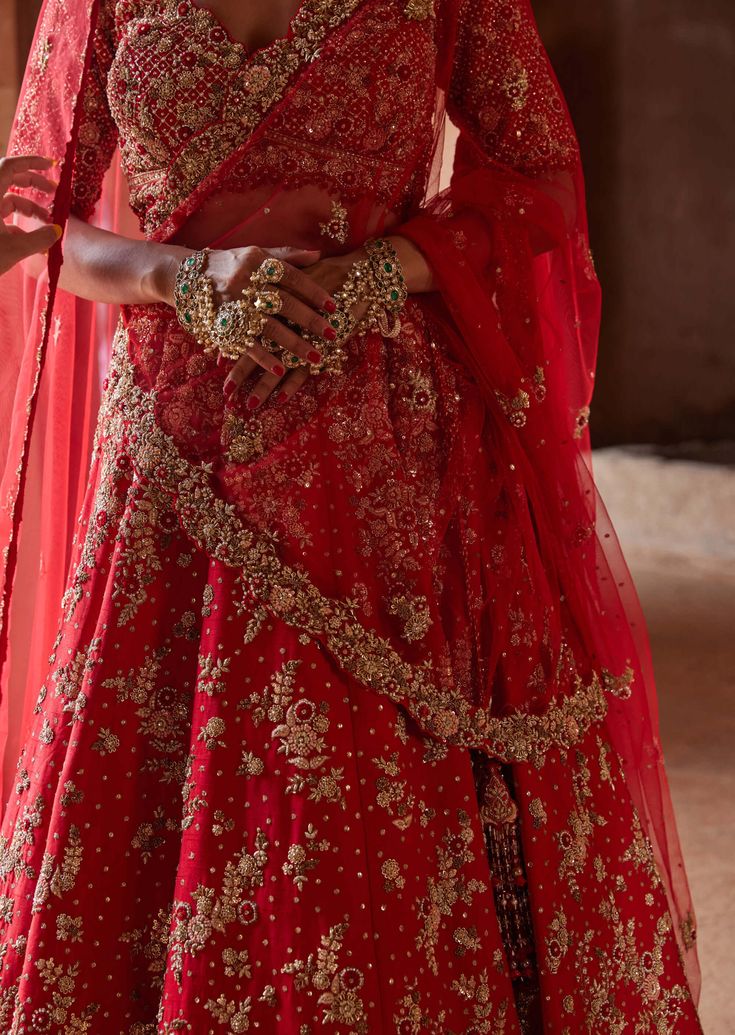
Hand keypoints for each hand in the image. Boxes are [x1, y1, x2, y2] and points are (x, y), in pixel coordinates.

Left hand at [0, 155, 60, 274]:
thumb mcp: (14, 249)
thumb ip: (39, 238)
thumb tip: (57, 231)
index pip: (9, 166)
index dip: (30, 162)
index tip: (50, 165)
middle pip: (10, 180)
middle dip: (33, 183)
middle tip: (53, 192)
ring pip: (8, 200)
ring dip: (29, 208)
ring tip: (47, 222)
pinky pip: (2, 216)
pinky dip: (18, 223)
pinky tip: (32, 239)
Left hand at [241, 237, 431, 409]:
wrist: (357, 274)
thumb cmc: (325, 274)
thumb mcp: (296, 276)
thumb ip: (274, 290)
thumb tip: (248, 303)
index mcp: (276, 303)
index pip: (247, 326)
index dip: (232, 342)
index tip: (216, 358)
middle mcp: (286, 320)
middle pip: (257, 349)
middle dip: (241, 372)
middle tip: (226, 392)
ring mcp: (304, 335)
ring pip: (277, 364)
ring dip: (263, 386)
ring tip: (249, 404)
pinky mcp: (322, 345)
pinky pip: (303, 369)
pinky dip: (291, 384)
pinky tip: (279, 399)